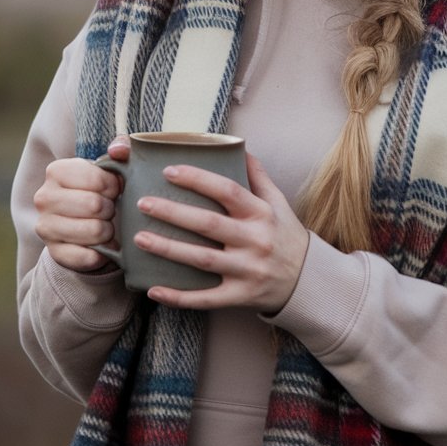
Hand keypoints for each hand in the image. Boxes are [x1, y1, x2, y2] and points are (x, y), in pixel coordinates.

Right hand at [33, 140, 125, 272]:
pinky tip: (100, 246)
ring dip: (108, 231)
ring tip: (105, 226)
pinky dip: (101, 253)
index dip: (114, 186)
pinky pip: (88, 256)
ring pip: (94, 231)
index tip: (113, 190)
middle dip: (111, 209)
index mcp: (56, 170)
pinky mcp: (53, 252)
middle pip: (95, 205)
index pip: (97, 179)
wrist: (82, 224)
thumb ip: (121, 150)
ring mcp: (45, 226)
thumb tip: (119, 150)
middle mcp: (44, 197)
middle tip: (109, 210)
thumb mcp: (109, 167)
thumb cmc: (98, 190)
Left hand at [133, 153, 310, 313]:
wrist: (307, 280)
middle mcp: (255, 240)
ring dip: (168, 249)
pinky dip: (178, 296)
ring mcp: (247, 270)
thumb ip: (258, 175)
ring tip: (139, 239)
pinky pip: (205, 298)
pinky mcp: (240, 296)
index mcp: (261, 213)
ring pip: (201, 260)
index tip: (169, 171)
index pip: (226, 190)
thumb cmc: (285, 234)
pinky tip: (153, 288)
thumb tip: (238, 147)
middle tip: (143, 203)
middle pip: (208, 224)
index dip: (197, 179)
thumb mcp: (278, 202)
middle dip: (172, 212)